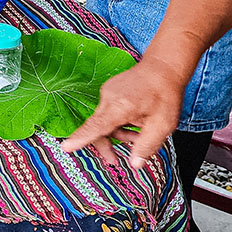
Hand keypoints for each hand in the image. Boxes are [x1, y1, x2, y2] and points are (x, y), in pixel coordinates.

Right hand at [60, 57, 183, 167]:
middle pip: (98, 127)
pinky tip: (136, 123)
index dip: (81, 138)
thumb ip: (147, 145)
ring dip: (118, 133)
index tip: (66, 147)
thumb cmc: (165, 94)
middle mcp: (109, 98)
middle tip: (115, 161)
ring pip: (105, 121)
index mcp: (120, 107)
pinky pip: (109, 113)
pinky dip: (119, 122)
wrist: (164, 66)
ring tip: (138, 137)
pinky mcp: (110, 91)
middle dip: (106, 145)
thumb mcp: (163, 124)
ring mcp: (108, 93)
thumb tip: (134, 164)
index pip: (96, 126)